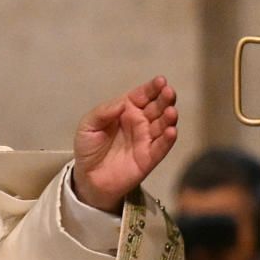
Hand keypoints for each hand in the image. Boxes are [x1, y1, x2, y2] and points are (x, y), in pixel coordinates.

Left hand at [71, 76, 179, 210]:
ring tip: (171, 112)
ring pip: (162, 125)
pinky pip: (161, 147)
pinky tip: (171, 131)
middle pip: (157, 107)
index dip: (152, 88)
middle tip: (169, 93)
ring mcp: (146, 140)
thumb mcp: (88, 126)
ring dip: (169, 118)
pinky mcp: (149, 158)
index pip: (143, 95)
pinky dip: (168, 140)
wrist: (88, 178)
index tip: (161, 81)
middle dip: (165, 99)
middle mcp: (140, 122)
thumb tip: (122, 103)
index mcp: (126, 110)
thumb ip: (103, 113)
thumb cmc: (89, 148)